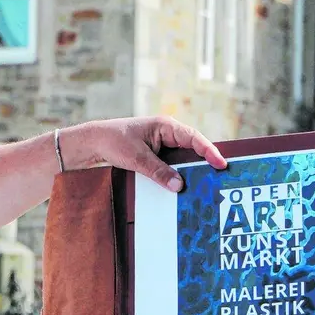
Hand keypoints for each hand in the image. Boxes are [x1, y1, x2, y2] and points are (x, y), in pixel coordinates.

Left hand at [62, 117, 227, 191]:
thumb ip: (158, 171)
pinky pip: (172, 166)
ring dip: (191, 172)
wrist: (93, 142)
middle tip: (220, 180)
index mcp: (166, 126)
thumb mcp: (136, 158)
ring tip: (205, 187)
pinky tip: (182, 189)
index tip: (221, 164)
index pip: (194, 138)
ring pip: (183, 159)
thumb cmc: (113, 142)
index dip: (209, 151)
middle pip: (192, 149)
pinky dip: (177, 176)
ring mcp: (162, 145)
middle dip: (205, 164)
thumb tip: (180, 186)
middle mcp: (167, 134)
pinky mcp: (156, 155)